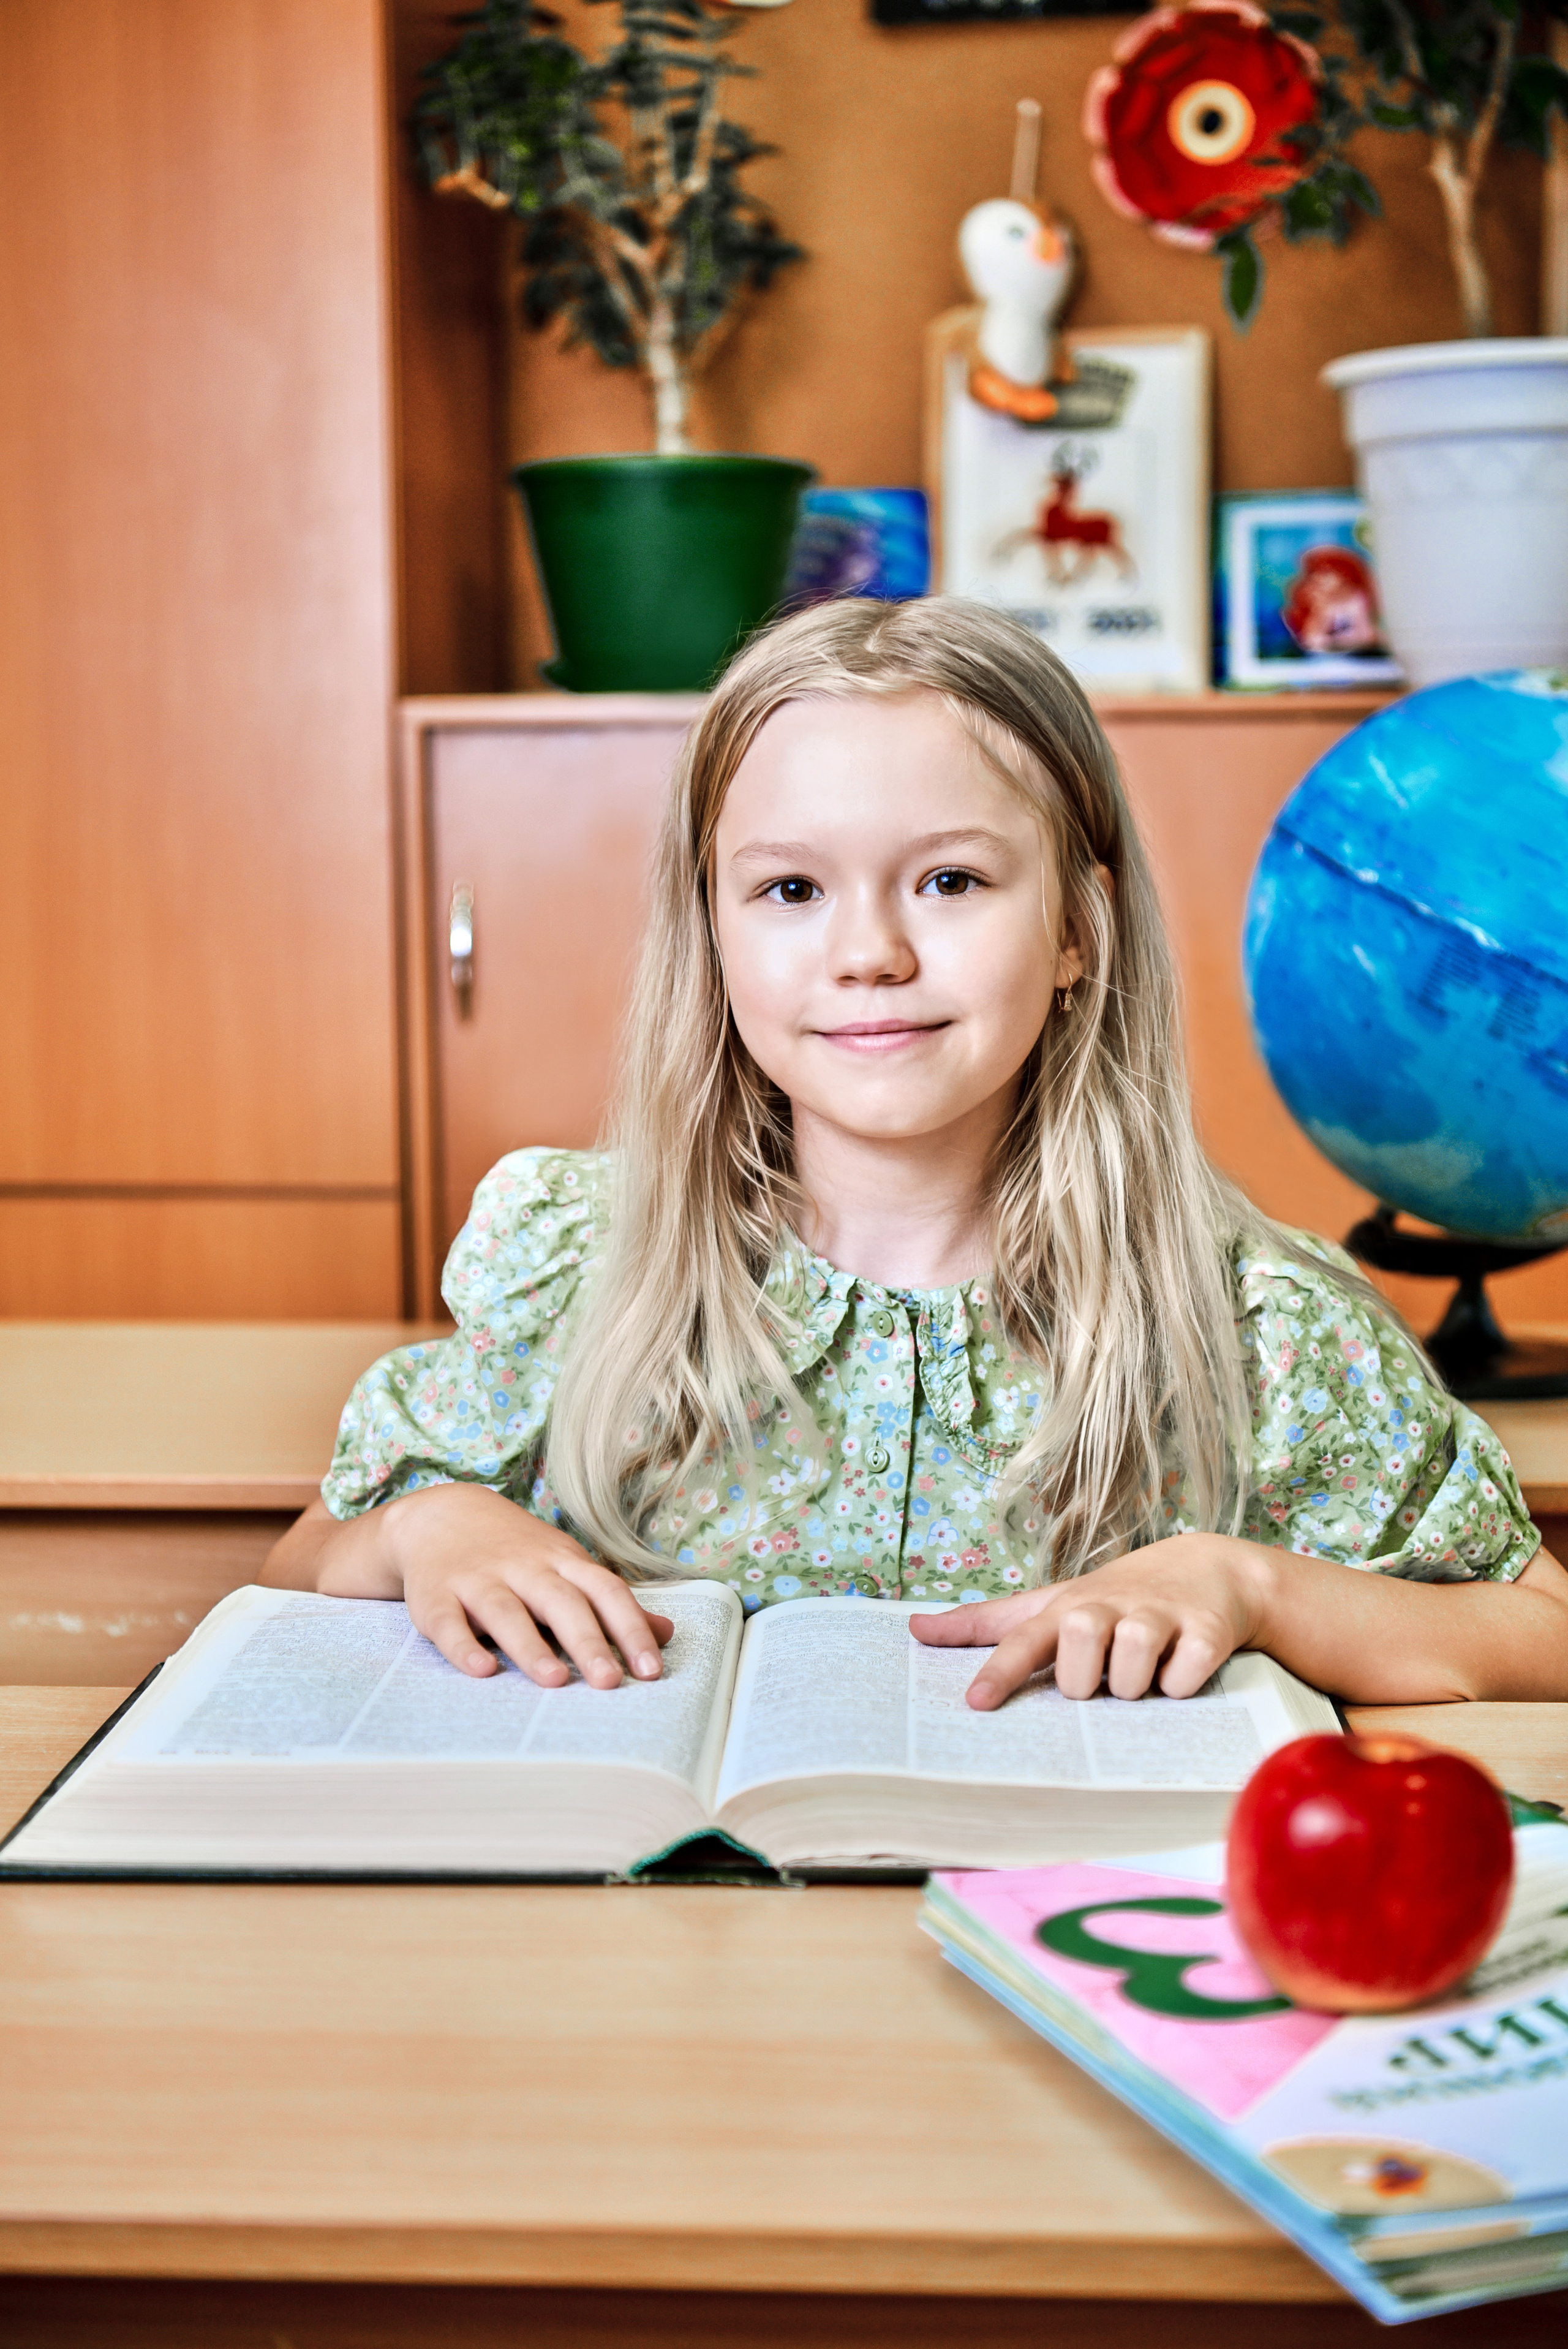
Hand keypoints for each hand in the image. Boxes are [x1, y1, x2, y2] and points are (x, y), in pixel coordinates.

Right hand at [278, 1484, 673, 1688]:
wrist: (440, 1514)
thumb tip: (666, 1633)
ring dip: (530, 1646)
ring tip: (554, 1680)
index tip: (652, 1669)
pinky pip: (448, 1622)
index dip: (631, 1628)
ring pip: (506, 1611)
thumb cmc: (516, 1552)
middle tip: (610, 1682)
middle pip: (561, 1601)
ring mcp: (478, 1580)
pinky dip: (462, 1646)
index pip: (606, 1591)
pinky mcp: (435, 1596)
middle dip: (588, 1641)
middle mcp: (525, 1568)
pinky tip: (481, 1670)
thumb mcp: (567, 1566)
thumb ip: (611, 1603)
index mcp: (563, 1562)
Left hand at [909, 1534, 1273, 1707]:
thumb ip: (987, 1623)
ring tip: (1143, 1670)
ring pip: (1128, 1680)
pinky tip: (1183, 1667)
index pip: (1024, 1640)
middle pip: (1078, 1665)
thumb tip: (914, 1629)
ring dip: (1134, 1689)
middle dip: (1087, 1684)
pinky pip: (1181, 1684)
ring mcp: (1159, 1618)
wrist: (1213, 1569)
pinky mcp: (1206, 1633)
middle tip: (1102, 1673)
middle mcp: (1108, 1607)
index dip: (1000, 1672)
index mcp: (1066, 1607)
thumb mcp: (1054, 1602)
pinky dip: (1180, 1687)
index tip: (976, 1703)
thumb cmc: (1119, 1596)